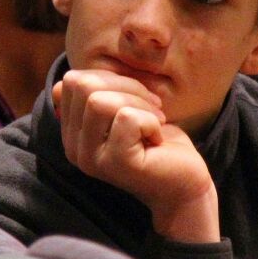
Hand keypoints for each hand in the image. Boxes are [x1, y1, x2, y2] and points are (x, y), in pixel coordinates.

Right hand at [54, 69, 219, 242]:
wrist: (185, 182)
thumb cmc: (156, 139)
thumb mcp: (123, 105)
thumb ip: (100, 91)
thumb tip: (73, 76)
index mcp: (72, 131)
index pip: (72, 82)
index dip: (109, 78)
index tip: (135, 96)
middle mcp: (73, 147)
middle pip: (83, 87)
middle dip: (126, 86)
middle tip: (151, 107)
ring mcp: (91, 158)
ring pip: (100, 101)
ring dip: (139, 102)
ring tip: (155, 121)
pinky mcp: (115, 163)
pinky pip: (127, 118)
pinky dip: (151, 120)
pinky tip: (157, 139)